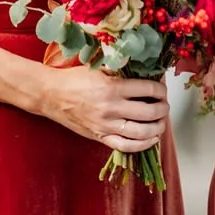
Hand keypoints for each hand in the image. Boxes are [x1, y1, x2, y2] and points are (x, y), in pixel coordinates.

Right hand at [40, 63, 168, 154]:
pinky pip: (125, 146)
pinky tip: (151, 139)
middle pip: (149, 112)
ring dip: (158, 128)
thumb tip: (145, 70)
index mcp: (112, 87)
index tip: (162, 90)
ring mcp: (105, 125)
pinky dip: (142, 145)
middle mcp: (111, 108)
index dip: (161, 90)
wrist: (50, 95)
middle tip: (164, 106)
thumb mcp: (99, 67)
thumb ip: (121, 70)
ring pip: (141, 132)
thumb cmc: (74, 79)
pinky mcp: (99, 137)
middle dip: (163, 109)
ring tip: (161, 122)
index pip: (148, 90)